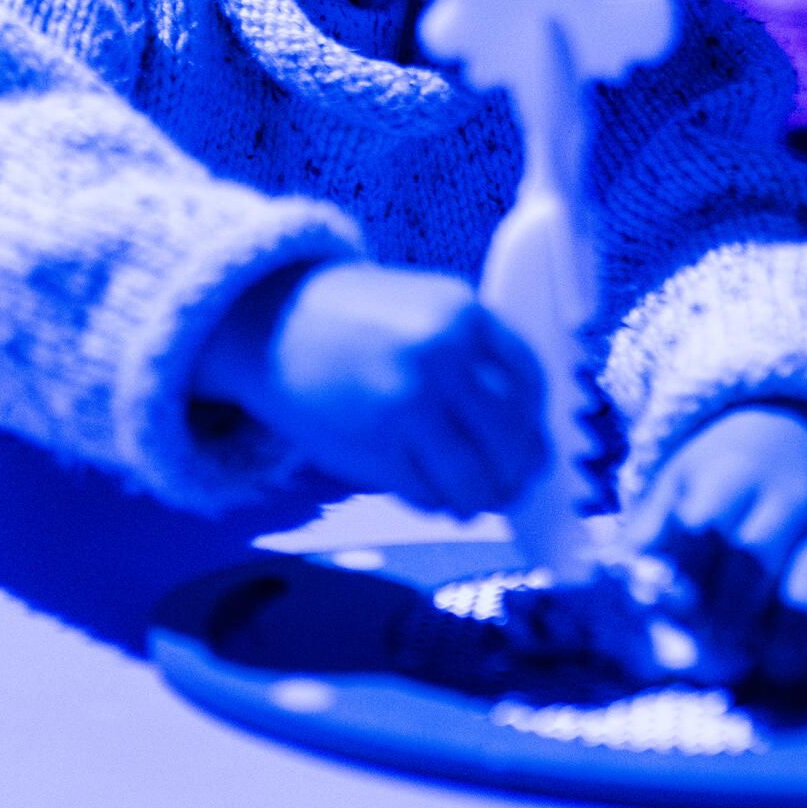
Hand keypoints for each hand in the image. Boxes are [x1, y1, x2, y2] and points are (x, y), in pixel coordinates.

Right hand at [209, 262, 547, 515]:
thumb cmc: (355, 318)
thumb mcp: (427, 307)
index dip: (535, 423)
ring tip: (469, 498)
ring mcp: (409, 403)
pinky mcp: (377, 445)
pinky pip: (428, 494)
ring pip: (475, 478)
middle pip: (511, 440)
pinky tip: (425, 487)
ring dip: (478, 498)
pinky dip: (434, 500)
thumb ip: (476, 355)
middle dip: (515, 472)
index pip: (531, 384)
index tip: (531, 443)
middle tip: (508, 485)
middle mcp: (442, 356)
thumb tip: (527, 434)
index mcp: (464, 314)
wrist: (271, 322)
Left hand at [622, 405, 806, 685]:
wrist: (795, 427)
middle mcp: (787, 493)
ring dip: (790, 632)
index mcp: (730, 472)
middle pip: (755, 556)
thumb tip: (619, 582)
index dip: (686, 576)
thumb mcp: (674, 484)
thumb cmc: (719, 474)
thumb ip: (646, 533)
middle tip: (715, 657)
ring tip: (769, 669)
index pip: (704, 525)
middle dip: (730, 614)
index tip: (673, 614)